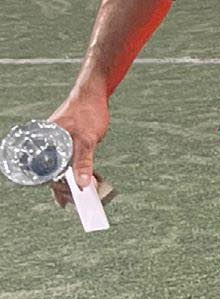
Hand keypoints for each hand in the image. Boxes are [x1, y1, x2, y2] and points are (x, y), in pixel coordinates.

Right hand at [46, 87, 108, 209]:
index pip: (48, 176)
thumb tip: (82, 184)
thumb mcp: (87, 139)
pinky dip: (83, 171)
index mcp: (46, 148)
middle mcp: (50, 149)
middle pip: (56, 176)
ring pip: (66, 170)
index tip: (70, 204)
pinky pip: (73, 163)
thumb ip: (84, 162)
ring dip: (78, 181)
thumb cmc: (86, 113)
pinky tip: (94, 179)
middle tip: (86, 202)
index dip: (59, 191)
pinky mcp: (70, 145)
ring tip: (93, 192)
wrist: (93, 94)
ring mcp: (60, 147)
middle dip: (70, 189)